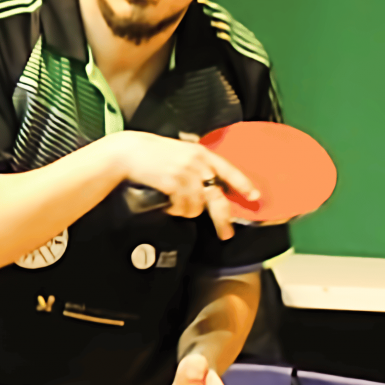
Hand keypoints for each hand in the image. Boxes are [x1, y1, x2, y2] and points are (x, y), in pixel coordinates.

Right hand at [112, 131, 259, 240]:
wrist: (129, 152)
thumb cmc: (153, 153)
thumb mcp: (181, 151)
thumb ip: (197, 164)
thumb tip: (211, 186)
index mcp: (201, 153)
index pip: (228, 170)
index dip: (243, 184)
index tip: (254, 196)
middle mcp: (197, 163)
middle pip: (217, 197)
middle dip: (222, 219)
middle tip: (225, 233)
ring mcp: (185, 174)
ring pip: (197, 206)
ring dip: (187, 211)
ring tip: (176, 205)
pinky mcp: (172, 184)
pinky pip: (181, 207)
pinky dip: (175, 210)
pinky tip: (167, 204)